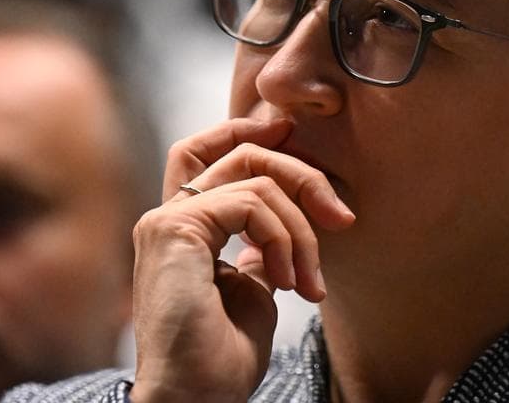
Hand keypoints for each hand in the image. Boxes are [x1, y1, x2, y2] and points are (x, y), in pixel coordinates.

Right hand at [127, 118, 354, 402]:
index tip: (294, 134)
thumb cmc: (220, 362)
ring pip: (255, 175)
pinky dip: (283, 239)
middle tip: (341, 217)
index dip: (248, 131)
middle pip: (240, 151)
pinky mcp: (174, 229)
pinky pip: (249, 202)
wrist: (196, 400)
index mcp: (181, 230)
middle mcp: (167, 218)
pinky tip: (287, 284)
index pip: (206, 152)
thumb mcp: (254, 294)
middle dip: (301, 173)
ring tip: (309, 283)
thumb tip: (281, 231)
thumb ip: (260, 254)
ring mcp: (166, 221)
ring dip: (302, 229)